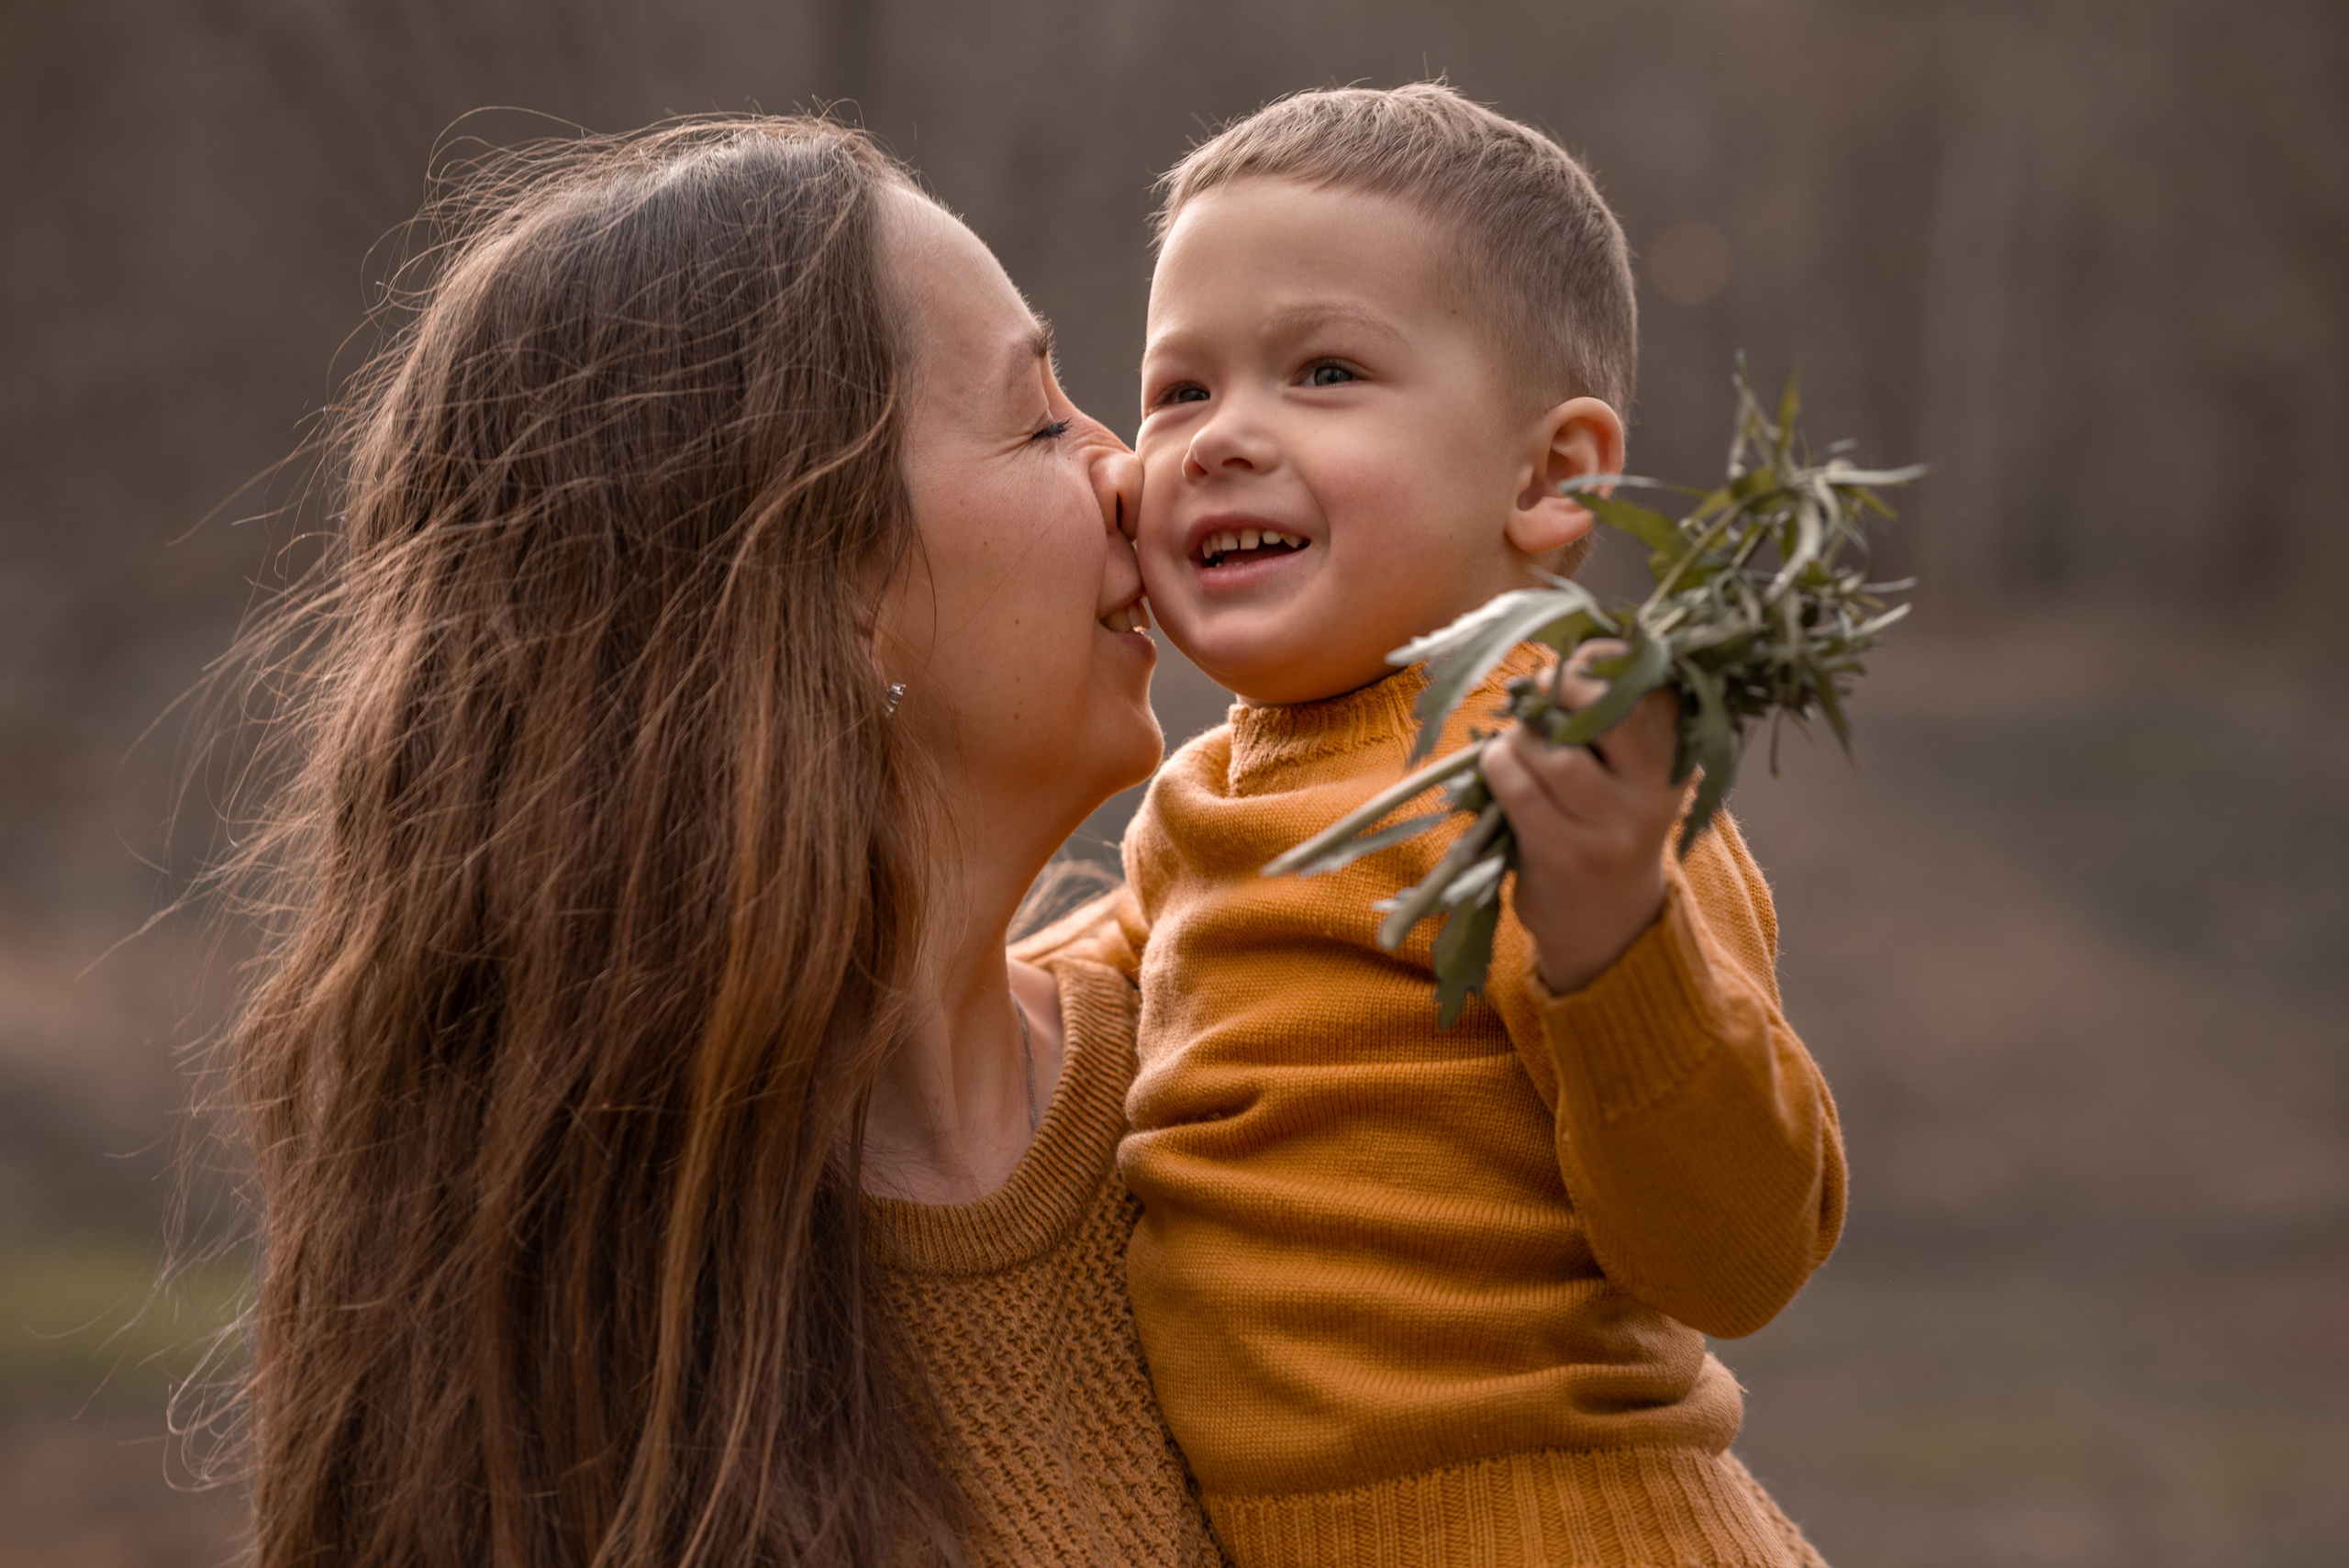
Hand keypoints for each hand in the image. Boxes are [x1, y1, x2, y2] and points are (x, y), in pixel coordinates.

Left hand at [1481, 643, 1680, 994]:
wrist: (1608, 921)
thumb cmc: (1608, 823)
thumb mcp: (1635, 771)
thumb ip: (1618, 715)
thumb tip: (1574, 644)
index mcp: (1676, 756)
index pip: (1652, 684)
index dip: (1606, 656)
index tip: (1576, 655)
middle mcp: (1654, 789)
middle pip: (1612, 710)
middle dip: (1563, 684)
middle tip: (1540, 688)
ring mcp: (1612, 826)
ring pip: (1555, 751)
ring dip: (1521, 734)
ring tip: (1516, 741)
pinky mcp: (1566, 854)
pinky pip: (1519, 790)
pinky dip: (1498, 765)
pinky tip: (1496, 765)